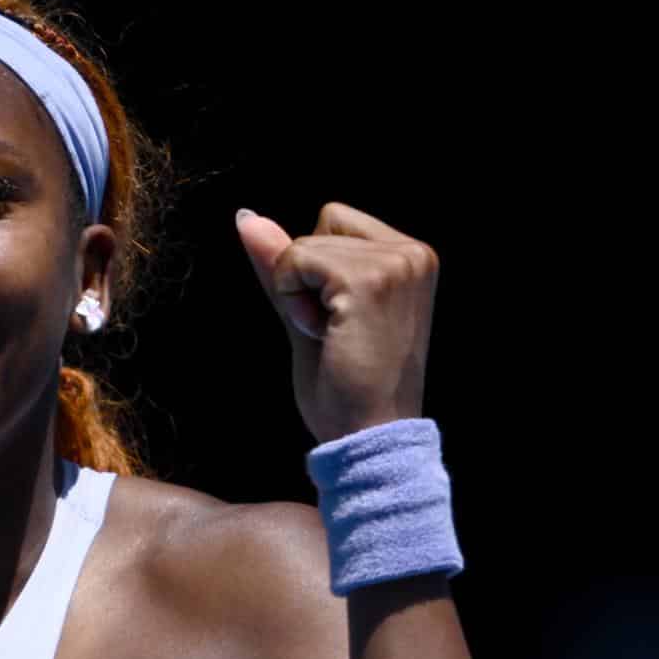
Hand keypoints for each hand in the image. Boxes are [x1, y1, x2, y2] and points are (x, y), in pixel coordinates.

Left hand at [235, 202, 439, 442]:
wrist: (369, 440)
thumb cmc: (346, 390)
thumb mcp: (308, 314)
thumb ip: (284, 263)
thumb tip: (245, 217)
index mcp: (411, 258)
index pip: (333, 221)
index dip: (316, 272)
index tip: (342, 323)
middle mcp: (414, 254)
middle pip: (320, 224)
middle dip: (308, 278)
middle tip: (338, 333)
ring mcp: (397, 264)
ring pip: (303, 244)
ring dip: (299, 294)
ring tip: (335, 338)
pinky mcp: (370, 280)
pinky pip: (295, 261)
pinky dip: (293, 301)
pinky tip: (325, 337)